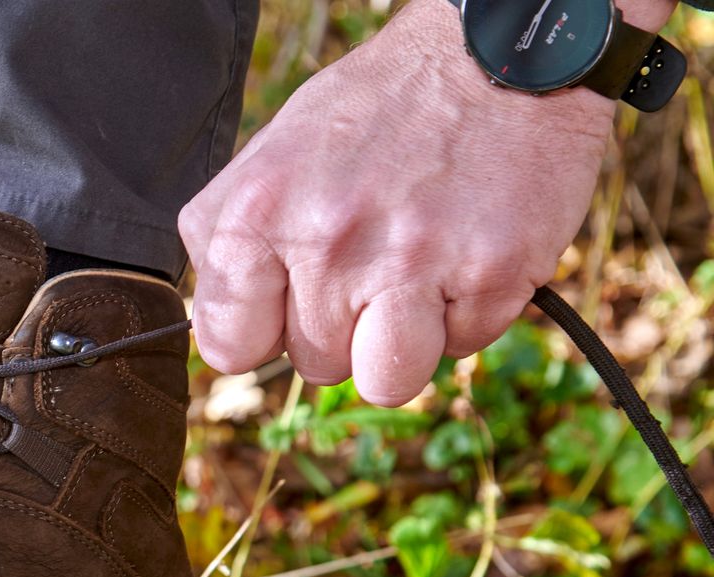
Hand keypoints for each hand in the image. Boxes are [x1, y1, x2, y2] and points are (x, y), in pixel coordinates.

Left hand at [179, 0, 616, 405]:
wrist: (495, 54)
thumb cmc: (375, 111)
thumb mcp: (271, 156)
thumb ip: (227, 243)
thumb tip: (220, 330)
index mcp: (258, 214)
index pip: (229, 347)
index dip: (262, 332)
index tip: (288, 300)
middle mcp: (329, 242)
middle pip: (315, 366)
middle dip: (342, 327)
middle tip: (372, 254)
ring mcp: (413, 263)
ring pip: (386, 384)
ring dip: (401, 343)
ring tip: (413, 274)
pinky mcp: (491, 275)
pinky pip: (462, 348)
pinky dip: (464, 311)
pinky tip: (463, 248)